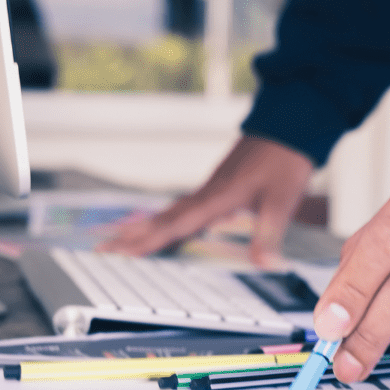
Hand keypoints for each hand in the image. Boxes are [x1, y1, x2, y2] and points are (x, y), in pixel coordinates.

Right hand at [98, 135, 313, 267]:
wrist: (287, 126)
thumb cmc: (284, 160)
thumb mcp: (282, 200)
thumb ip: (270, 233)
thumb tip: (266, 263)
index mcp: (217, 197)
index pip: (176, 224)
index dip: (149, 240)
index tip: (120, 251)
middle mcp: (207, 193)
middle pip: (163, 219)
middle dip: (132, 236)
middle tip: (102, 249)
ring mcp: (209, 189)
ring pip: (169, 212)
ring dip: (144, 228)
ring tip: (119, 240)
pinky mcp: (216, 188)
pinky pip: (182, 208)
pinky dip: (165, 219)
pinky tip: (162, 225)